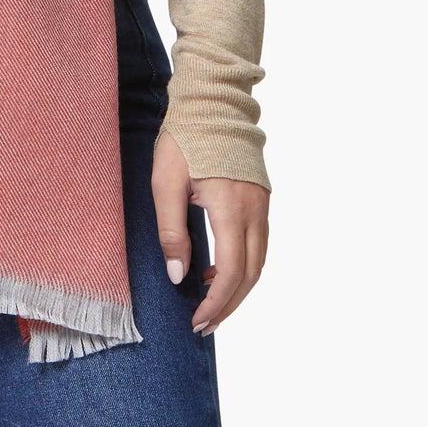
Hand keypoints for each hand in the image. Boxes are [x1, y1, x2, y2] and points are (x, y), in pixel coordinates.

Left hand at [152, 127, 268, 334]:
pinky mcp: (261, 198)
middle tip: (204, 324)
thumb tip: (178, 275)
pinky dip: (242, 265)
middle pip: (250, 275)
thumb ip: (171, 231)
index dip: (215, 303)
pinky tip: (215, 269)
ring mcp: (262, 204)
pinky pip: (258, 244)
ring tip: (209, 304)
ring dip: (237, 288)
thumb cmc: (185, 138)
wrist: (213, 102)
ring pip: (258, 262)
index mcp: (231, 209)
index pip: (230, 272)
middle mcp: (254, 211)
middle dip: (228, 305)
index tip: (196, 321)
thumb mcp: (165, 183)